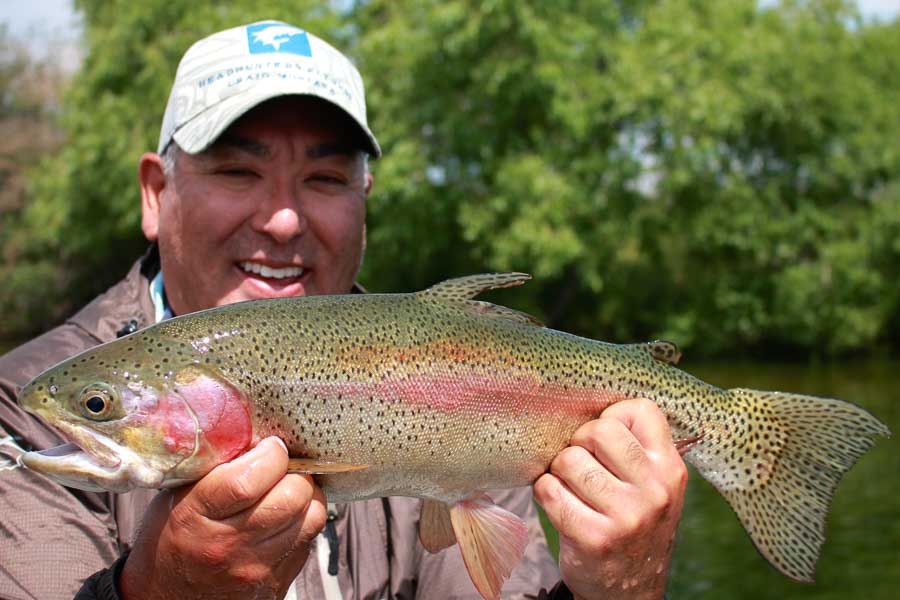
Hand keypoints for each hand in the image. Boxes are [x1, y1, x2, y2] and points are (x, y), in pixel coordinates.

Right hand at [120, 437, 326, 599]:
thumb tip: (261, 436)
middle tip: (284, 468)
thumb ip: (216, 466)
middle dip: (295, 473)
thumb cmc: (172, 538)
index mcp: (196, 516)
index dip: (272, 455)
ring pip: (312, 518)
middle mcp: (229, 546)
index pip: (250, 479)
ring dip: (307, 497)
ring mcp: (256, 569)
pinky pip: (309, 541)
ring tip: (290, 490)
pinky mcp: (277, 583)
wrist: (166, 598)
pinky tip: (284, 518)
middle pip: (292, 497)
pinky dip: (303, 523)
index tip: (271, 446)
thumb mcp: (178, 496)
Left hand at [534, 398, 686, 599]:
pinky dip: (545, 493)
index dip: (613, 418)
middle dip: (579, 444)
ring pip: (568, 459)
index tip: (606, 442)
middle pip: (597, 430)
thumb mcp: (653, 485)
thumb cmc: (633, 523)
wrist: (631, 591)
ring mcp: (626, 517)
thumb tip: (586, 401)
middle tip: (582, 466)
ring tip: (572, 489)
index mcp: (670, 469)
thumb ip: (635, 447)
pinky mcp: (594, 538)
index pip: (640, 409)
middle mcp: (655, 491)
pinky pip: (549, 490)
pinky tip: (561, 505)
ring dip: (559, 472)